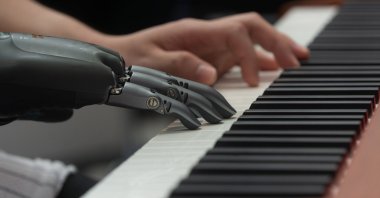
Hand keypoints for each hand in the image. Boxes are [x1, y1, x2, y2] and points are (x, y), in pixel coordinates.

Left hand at [103, 12, 308, 85]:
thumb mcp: (150, 62)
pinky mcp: (211, 58)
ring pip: (251, 39)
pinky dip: (259, 62)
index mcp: (194, 31)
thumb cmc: (133, 58)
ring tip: (299, 59)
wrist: (121, 57)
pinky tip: (273, 69)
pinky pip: (240, 56)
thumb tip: (211, 74)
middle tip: (297, 60)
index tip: (252, 82)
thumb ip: (180, 66)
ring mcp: (211, 46)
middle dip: (276, 41)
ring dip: (274, 48)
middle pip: (251, 27)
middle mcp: (208, 35)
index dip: (249, 55)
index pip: (235, 33)